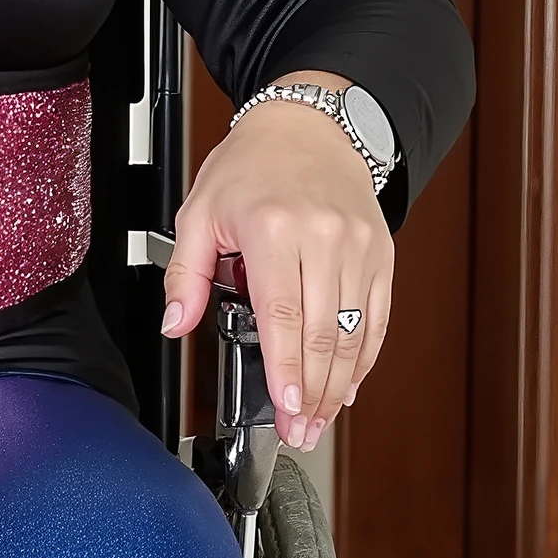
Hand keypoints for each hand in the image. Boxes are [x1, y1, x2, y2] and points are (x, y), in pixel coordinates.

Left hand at [161, 77, 391, 449]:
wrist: (311, 126)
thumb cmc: (253, 166)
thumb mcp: (199, 211)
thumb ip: (186, 273)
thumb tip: (176, 322)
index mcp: (274, 227)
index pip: (282, 313)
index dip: (287, 367)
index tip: (286, 405)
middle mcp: (324, 237)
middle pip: (322, 333)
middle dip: (311, 393)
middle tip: (298, 430)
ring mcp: (360, 246)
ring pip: (353, 333)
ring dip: (338, 385)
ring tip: (318, 420)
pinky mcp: (382, 254)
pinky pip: (376, 317)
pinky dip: (363, 357)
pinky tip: (347, 385)